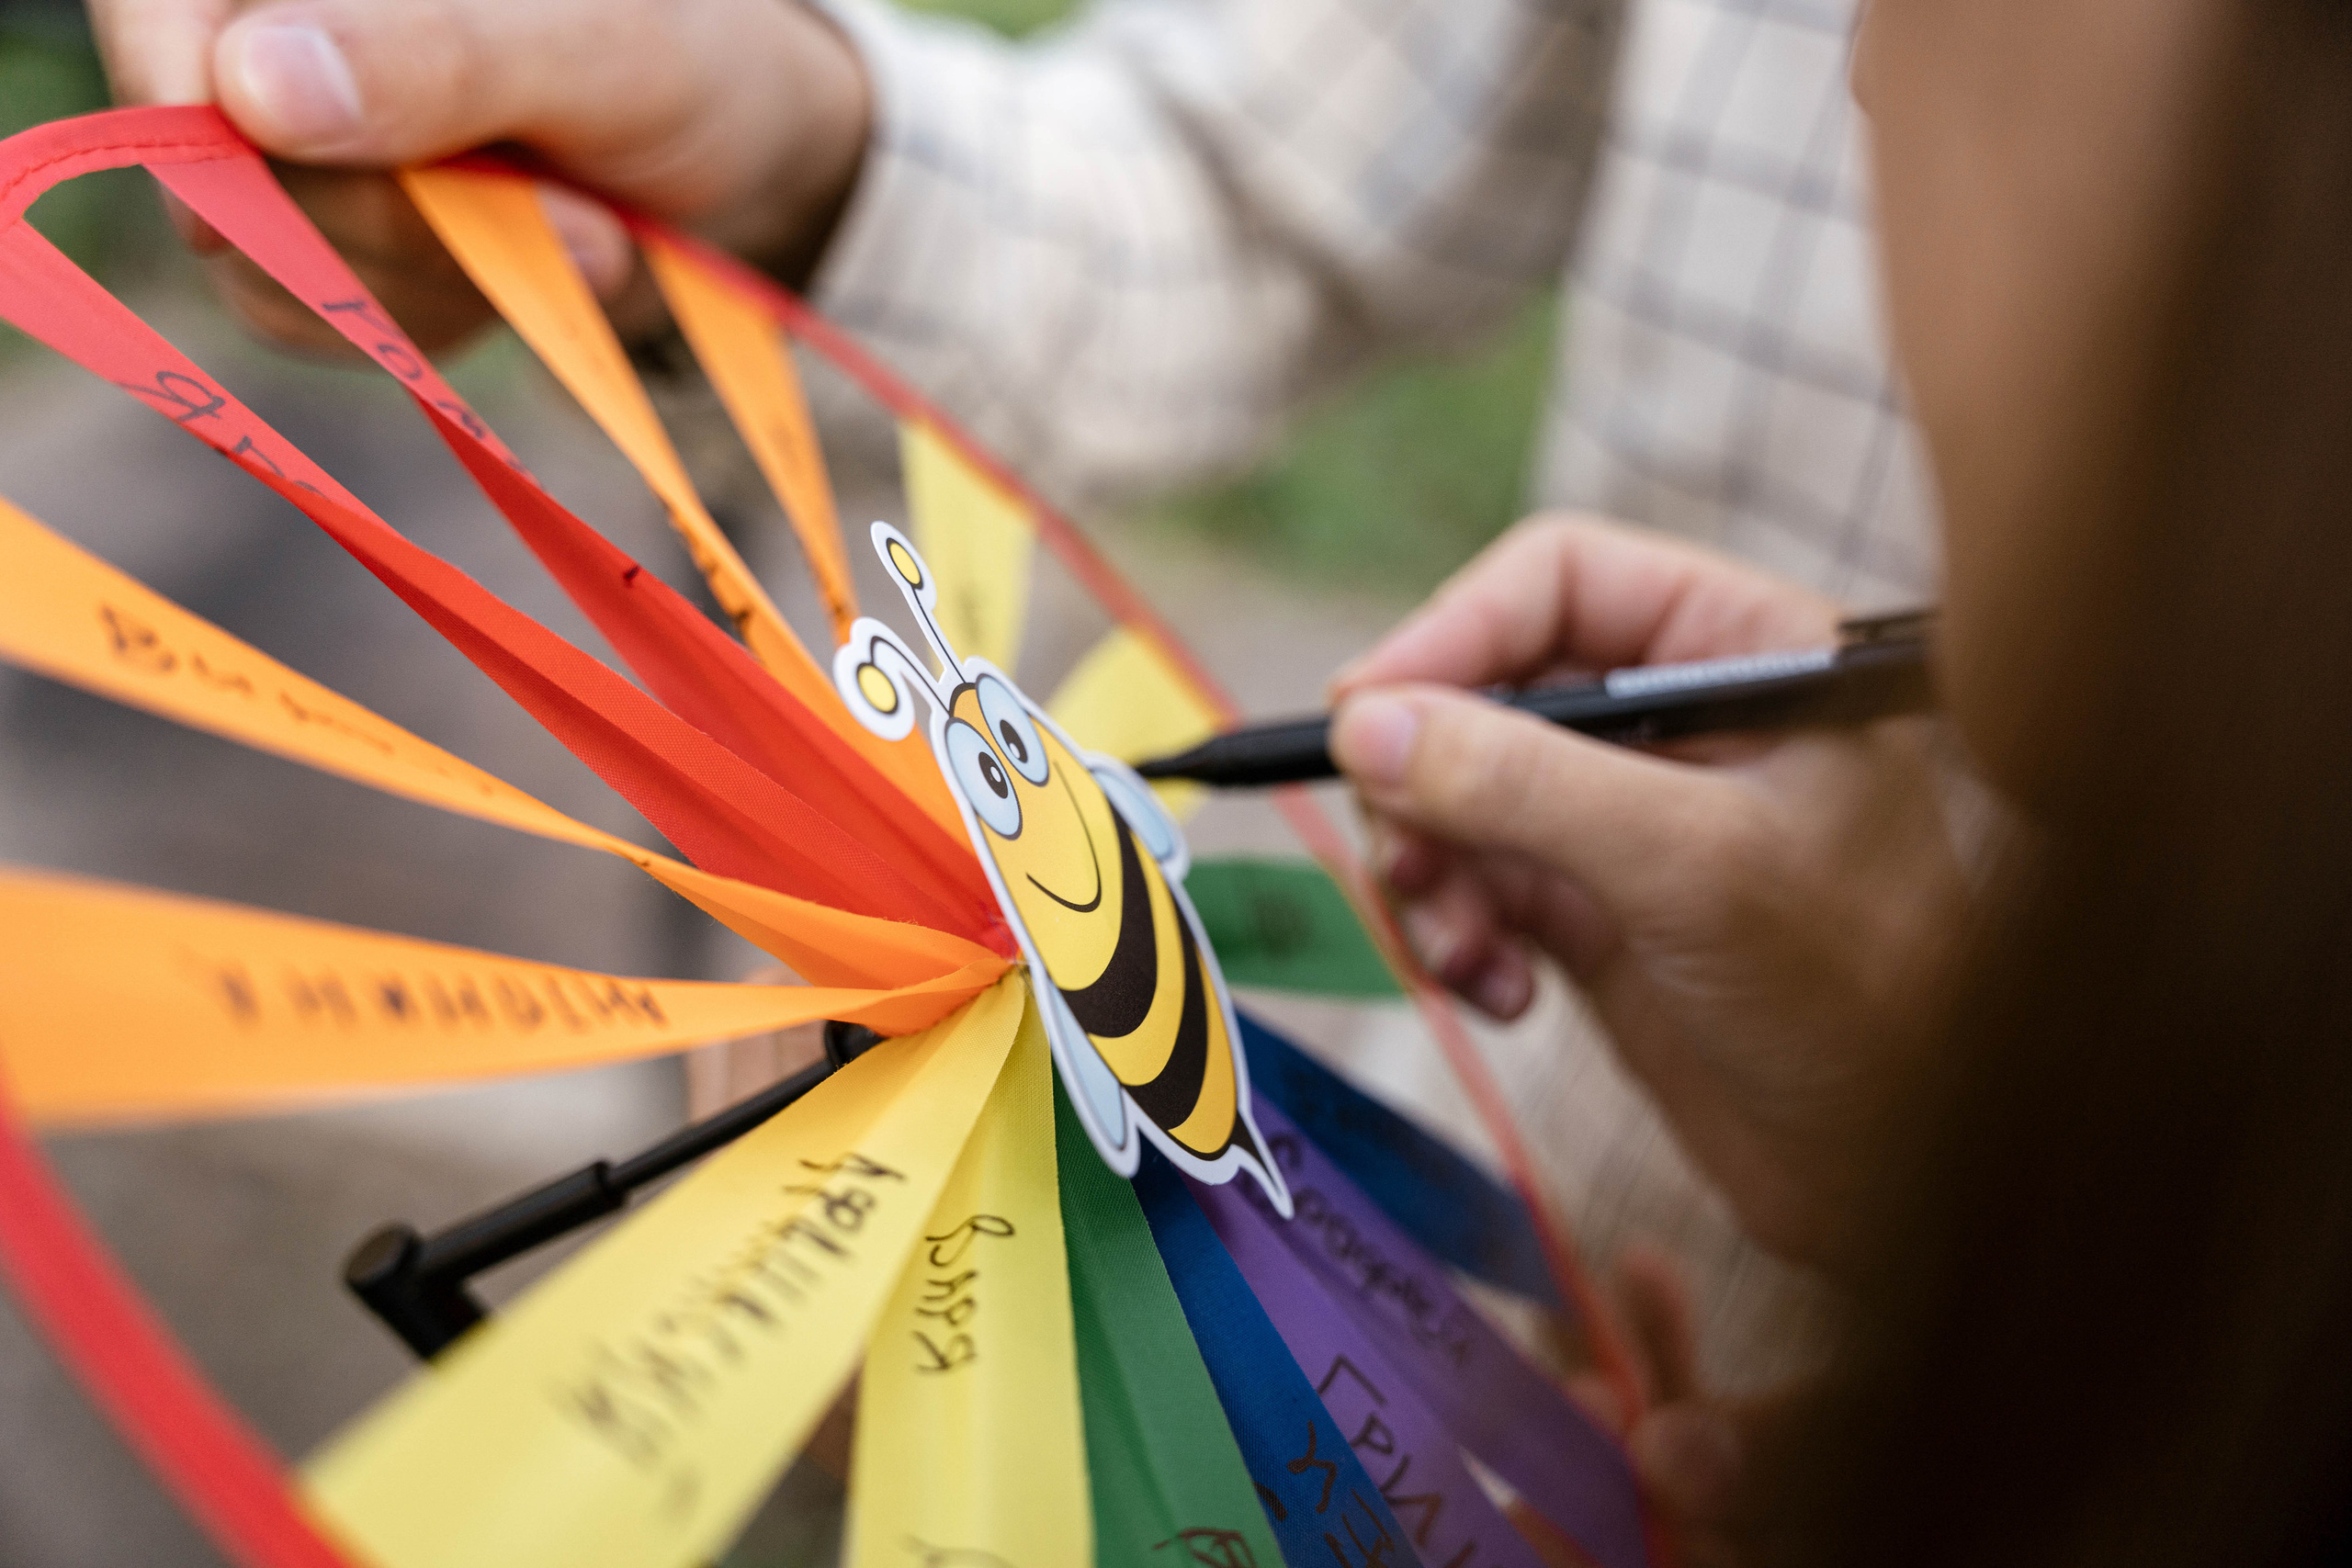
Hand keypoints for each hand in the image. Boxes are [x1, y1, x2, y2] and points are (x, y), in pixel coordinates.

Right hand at [86, 0, 871, 355]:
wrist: (750, 163)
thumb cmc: (685, 65)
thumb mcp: (591, 49)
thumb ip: (435, 57)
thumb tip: (250, 91)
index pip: (159, 19)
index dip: (206, 117)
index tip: (337, 174)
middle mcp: (259, 37)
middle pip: (226, 172)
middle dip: (410, 226)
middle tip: (581, 224)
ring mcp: (283, 152)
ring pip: (271, 269)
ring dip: (444, 285)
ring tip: (580, 234)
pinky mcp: (325, 250)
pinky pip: (327, 326)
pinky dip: (443, 324)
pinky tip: (530, 272)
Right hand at [1329, 515, 1969, 1266]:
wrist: (1901, 1179)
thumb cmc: (1863, 1001)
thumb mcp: (1690, 866)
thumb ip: (1525, 782)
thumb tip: (1367, 722)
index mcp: (1745, 652)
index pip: (1562, 580)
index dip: (1451, 632)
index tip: (1361, 712)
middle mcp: (1680, 720)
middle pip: (1487, 689)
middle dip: (1428, 778)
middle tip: (1403, 861)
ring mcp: (1631, 820)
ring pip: (1463, 795)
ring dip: (1431, 872)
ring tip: (1457, 952)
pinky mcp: (1595, 914)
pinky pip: (1475, 888)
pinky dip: (1457, 937)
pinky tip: (1499, 995)